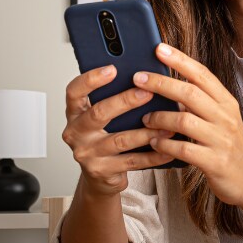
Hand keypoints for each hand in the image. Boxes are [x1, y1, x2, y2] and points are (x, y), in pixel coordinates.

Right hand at [62, 65, 174, 196]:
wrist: (100, 174)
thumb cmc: (106, 136)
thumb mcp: (105, 115)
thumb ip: (115, 96)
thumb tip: (147, 76)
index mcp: (75, 112)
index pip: (74, 91)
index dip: (91, 79)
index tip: (112, 68)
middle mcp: (76, 132)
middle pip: (98, 113)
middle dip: (125, 101)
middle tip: (148, 92)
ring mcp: (87, 154)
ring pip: (119, 140)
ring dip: (146, 132)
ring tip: (168, 124)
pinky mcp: (101, 171)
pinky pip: (132, 162)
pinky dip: (153, 155)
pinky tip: (168, 148)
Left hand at [135, 43, 242, 206]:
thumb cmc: (227, 145)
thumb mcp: (221, 118)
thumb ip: (200, 102)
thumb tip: (167, 83)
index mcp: (226, 102)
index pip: (202, 74)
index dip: (180, 59)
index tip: (159, 48)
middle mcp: (226, 117)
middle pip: (190, 93)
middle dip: (161, 83)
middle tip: (138, 78)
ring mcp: (221, 140)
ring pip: (184, 120)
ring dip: (159, 118)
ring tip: (145, 119)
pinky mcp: (215, 162)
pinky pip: (184, 150)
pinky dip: (165, 145)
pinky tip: (155, 142)